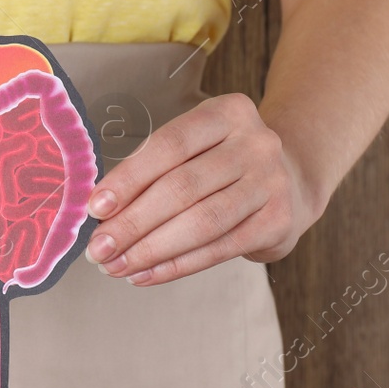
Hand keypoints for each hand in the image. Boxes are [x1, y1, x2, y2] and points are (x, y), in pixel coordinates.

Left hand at [83, 93, 317, 285]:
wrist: (293, 180)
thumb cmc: (224, 164)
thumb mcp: (197, 147)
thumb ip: (154, 169)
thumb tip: (101, 210)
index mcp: (227, 112)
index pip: (169, 145)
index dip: (128, 178)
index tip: (95, 208)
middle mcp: (256, 143)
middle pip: (182, 187)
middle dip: (132, 223)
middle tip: (98, 249)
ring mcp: (271, 182)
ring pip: (202, 222)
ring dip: (151, 250)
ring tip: (116, 266)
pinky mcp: (279, 221)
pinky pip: (219, 249)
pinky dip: (177, 266)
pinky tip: (145, 275)